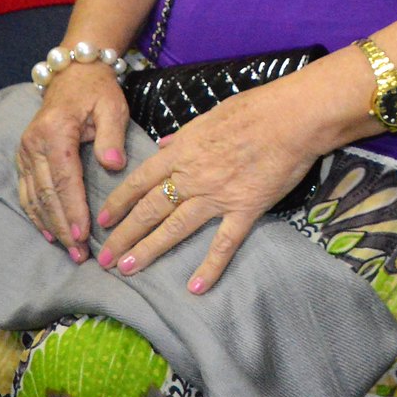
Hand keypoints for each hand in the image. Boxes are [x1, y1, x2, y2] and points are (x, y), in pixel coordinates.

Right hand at [15, 63, 128, 262]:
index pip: (64, 179)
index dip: (73, 209)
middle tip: (78, 254)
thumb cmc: (97, 92)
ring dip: (50, 226)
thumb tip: (114, 165)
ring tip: (67, 250)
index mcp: (55, 132)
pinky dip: (36, 215)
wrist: (72, 74)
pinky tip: (48, 233)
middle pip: (47, 194)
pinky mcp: (24, 157)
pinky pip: (28, 192)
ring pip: (35, 197)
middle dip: (63, 227)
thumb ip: (111, 137)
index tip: (83, 235)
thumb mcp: (112, 107)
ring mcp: (25, 151)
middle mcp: (33, 144)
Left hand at [94, 83, 322, 294]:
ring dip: (148, 250)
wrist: (293, 117)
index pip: (140, 180)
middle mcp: (192, 176)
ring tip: (127, 269)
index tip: (103, 219)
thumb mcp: (211, 114)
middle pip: (149, 209)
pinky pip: (224, 243)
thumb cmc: (256, 108)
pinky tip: (195, 287)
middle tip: (104, 258)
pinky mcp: (244, 209)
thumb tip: (163, 145)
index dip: (119, 201)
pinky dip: (209, 267)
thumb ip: (184, 133)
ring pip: (174, 228)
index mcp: (183, 151)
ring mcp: (217, 196)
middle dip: (123, 234)